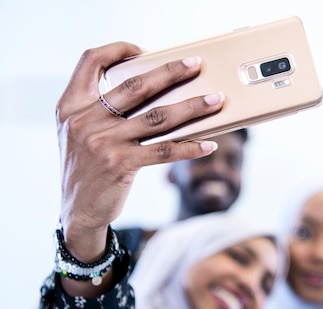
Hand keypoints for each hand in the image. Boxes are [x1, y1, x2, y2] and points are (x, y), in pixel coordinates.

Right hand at [56, 42, 222, 263]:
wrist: (78, 210)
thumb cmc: (88, 166)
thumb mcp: (80, 132)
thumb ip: (101, 110)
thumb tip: (157, 93)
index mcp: (72, 105)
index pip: (90, 61)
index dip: (118, 50)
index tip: (144, 51)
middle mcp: (84, 120)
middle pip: (135, 86)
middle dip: (170, 72)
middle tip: (195, 64)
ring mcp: (103, 143)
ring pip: (157, 117)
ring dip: (192, 107)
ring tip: (215, 100)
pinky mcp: (121, 165)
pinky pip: (164, 151)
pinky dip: (189, 147)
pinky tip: (208, 144)